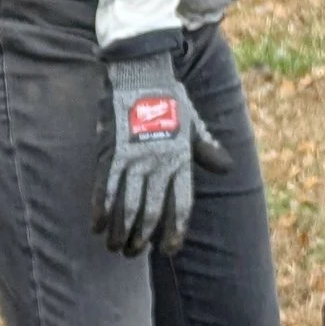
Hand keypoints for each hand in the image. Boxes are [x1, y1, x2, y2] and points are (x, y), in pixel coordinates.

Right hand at [92, 53, 226, 256]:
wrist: (141, 73)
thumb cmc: (169, 100)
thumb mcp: (192, 122)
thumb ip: (206, 148)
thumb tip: (227, 167)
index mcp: (180, 158)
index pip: (182, 204)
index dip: (175, 231)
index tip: (168, 250)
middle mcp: (159, 162)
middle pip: (152, 212)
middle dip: (141, 239)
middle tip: (133, 252)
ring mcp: (133, 158)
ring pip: (127, 206)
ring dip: (120, 232)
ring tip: (114, 247)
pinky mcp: (111, 153)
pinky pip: (105, 188)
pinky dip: (101, 210)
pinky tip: (97, 227)